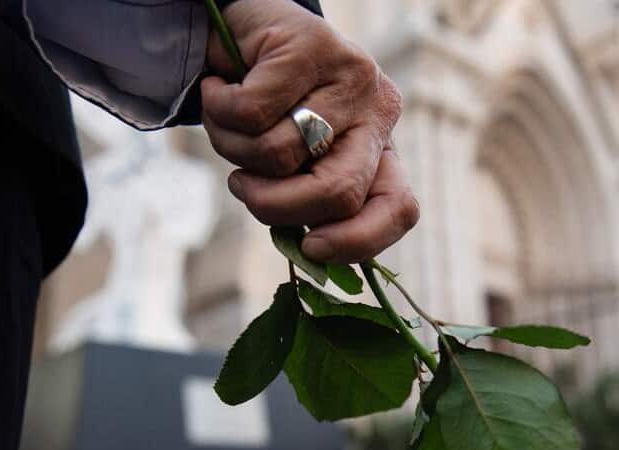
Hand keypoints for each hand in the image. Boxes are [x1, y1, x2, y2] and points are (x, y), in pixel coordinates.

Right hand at [201, 0, 417, 263]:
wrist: (241, 27)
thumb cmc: (266, 108)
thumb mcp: (292, 160)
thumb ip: (304, 197)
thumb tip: (307, 252)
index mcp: (381, 148)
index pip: (400, 207)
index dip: (359, 242)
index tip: (311, 248)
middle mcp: (379, 112)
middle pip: (339, 193)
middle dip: (277, 206)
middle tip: (242, 187)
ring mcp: (352, 76)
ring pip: (281, 155)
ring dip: (233, 150)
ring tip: (227, 123)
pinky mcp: (313, 45)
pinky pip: (251, 113)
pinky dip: (218, 109)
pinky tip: (218, 88)